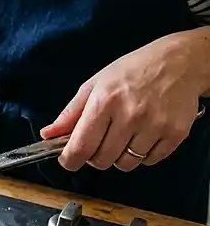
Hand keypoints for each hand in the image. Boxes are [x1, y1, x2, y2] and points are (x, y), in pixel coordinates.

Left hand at [40, 30, 209, 171]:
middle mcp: (130, 115)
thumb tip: (47, 134)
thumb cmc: (132, 71)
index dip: (70, 160)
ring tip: (124, 135)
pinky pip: (150, 161)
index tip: (68, 160)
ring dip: (119, 156)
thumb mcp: (94, 85)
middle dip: (95, 156)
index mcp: (105, 102)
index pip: (81, 147)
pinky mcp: (175, 133)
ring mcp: (155, 125)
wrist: (179, 61)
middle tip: (100, 140)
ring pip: (126, 164)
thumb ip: (70, 114)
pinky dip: (143, 155)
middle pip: (102, 160)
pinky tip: (143, 136)